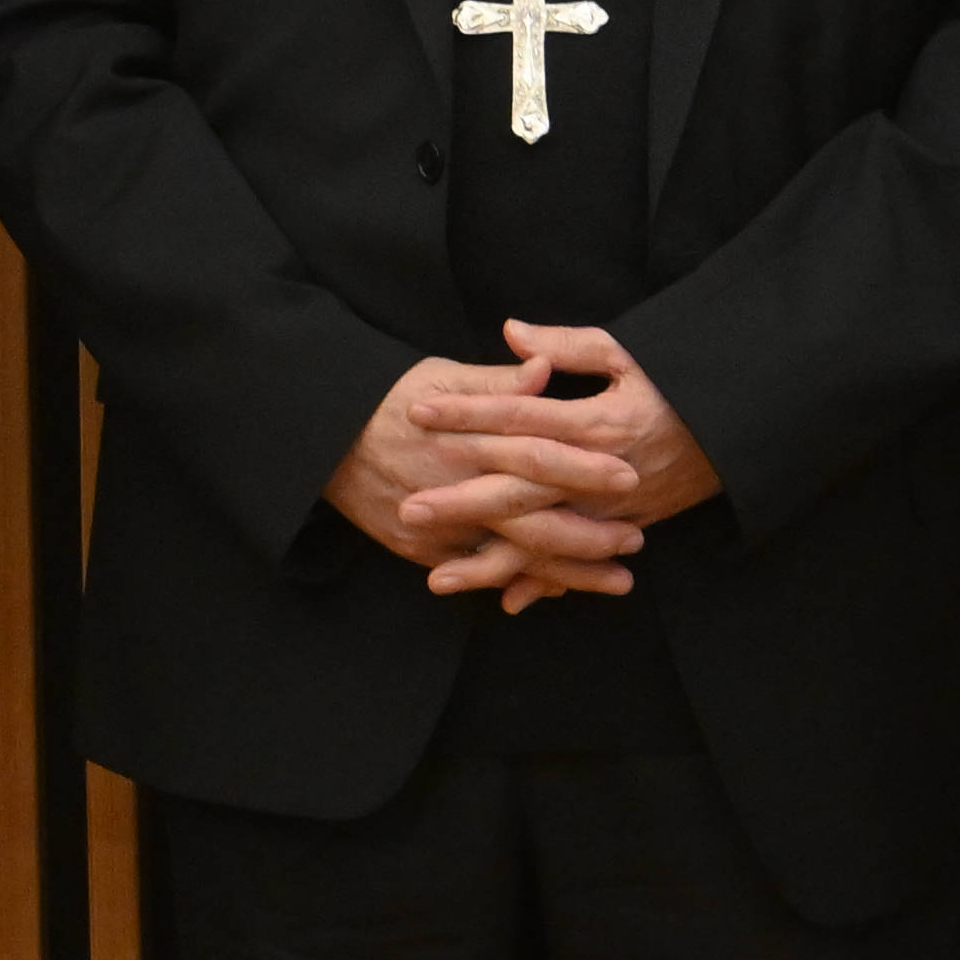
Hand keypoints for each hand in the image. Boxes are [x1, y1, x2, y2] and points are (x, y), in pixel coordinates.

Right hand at [329, 345, 651, 603]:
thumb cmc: (389, 400)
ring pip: (514, 557)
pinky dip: (521, 583)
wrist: (322, 441)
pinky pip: (480, 574)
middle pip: (533, 517)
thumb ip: (498, 381)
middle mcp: (459, 486)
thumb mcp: (441, 374)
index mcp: (469, 438)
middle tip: (636, 542)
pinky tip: (559, 590)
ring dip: (568, 572)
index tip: (629, 476)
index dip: (584, 467)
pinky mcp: (423, 551)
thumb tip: (546, 370)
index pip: (538, 452)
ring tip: (618, 581)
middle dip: (589, 535)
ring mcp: (440, 526)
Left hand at [430, 319, 723, 605]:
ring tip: (438, 577)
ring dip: (492, 562)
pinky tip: (505, 600)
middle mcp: (600, 473)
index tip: (419, 412)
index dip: (468, 414)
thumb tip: (511, 332)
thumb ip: (568, 346)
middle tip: (409, 509)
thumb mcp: (629, 354)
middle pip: (520, 489)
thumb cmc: (678, 385)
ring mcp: (612, 510)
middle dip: (462, 501)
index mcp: (596, 422)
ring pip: (544, 541)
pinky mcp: (625, 530)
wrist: (738, 434)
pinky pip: (579, 563)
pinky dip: (546, 584)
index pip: (519, 417)